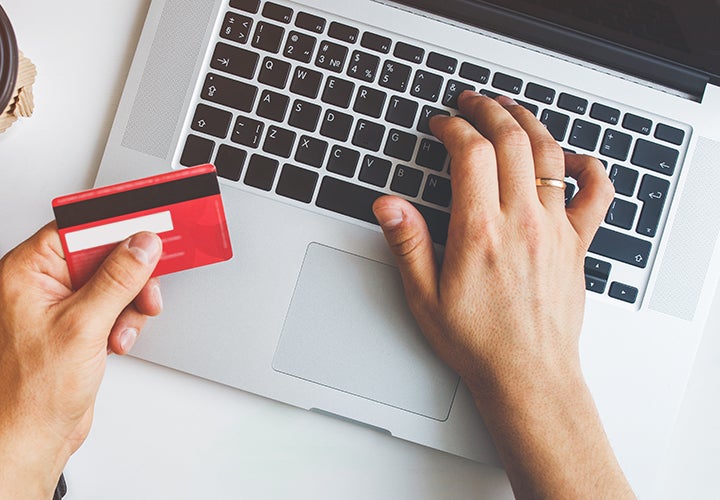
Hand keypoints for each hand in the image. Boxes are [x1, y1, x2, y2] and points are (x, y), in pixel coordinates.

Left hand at [0, 223, 162, 498]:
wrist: (34, 436)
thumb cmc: (33, 391)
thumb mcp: (83, 325)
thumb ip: (117, 279)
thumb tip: (141, 245)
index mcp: (27, 270)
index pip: (78, 227)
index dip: (115, 226)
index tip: (148, 225)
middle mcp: (41, 282)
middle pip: (101, 253)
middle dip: (128, 276)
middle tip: (144, 290)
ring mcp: (60, 304)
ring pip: (113, 281)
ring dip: (127, 305)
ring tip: (120, 329)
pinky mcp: (77, 324)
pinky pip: (112, 305)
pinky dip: (122, 321)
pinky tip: (115, 341)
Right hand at [373, 91, 631, 496]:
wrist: (528, 376)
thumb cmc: (478, 342)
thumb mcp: (424, 297)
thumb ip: (408, 244)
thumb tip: (388, 205)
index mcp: (480, 232)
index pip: (470, 153)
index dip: (453, 127)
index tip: (441, 124)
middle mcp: (522, 223)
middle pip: (512, 141)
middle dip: (489, 111)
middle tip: (472, 103)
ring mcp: (555, 230)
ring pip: (549, 156)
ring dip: (529, 123)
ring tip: (510, 110)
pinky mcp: (576, 244)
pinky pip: (595, 194)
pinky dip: (588, 167)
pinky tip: (573, 157)